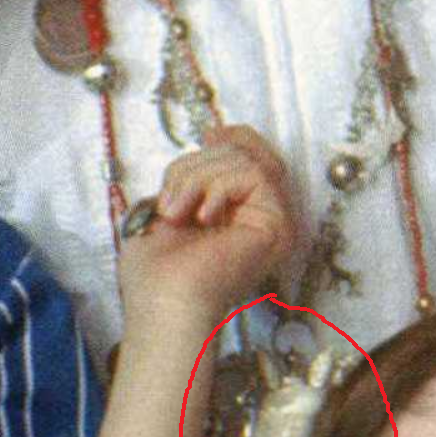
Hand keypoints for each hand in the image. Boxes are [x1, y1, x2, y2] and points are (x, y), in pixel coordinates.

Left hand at [118, 125, 296, 329]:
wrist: (162, 302)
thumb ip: (196, 171)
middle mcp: (263, 215)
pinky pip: (253, 174)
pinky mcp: (278, 223)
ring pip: (247, 158)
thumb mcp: (172, 201)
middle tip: (172, 200)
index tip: (206, 135)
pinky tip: (202, 217)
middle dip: (200, 163)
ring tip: (177, 213)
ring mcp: (275, 220)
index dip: (234, 136)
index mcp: (241, 213)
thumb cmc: (157, 270)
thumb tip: (214, 133)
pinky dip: (216, 186)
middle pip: (248, 150)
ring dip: (198, 178)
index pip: (254, 154)